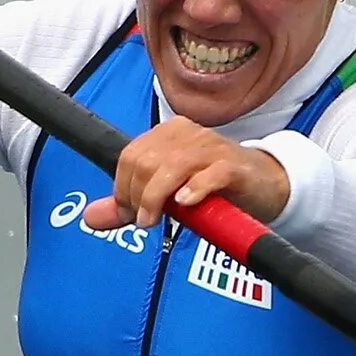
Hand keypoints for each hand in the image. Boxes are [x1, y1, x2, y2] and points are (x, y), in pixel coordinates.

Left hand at [84, 117, 290, 232]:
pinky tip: (186, 204)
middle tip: (146, 221)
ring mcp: (212, 149)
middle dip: (137, 196)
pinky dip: (194, 190)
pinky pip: (209, 174)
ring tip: (156, 220)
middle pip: (145, 162)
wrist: (265, 186)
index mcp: (169, 135)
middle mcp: (188, 135)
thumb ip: (128, 205)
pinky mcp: (233, 167)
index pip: (130, 155)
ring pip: (171, 167)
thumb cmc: (214, 188)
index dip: (122, 188)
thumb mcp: (167, 196)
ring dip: (157, 198)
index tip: (129, 212)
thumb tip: (90, 217)